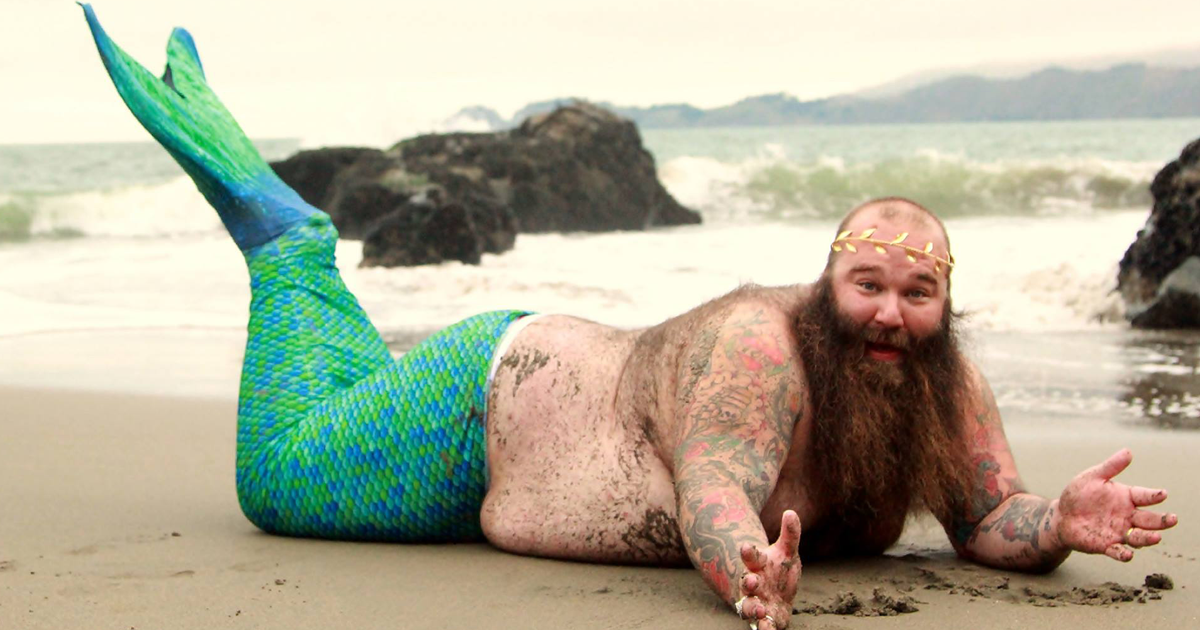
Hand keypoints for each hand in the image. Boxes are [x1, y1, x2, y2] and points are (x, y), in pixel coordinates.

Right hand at [736, 510, 800, 629]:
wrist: (773, 593)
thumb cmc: (777, 570)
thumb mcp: (787, 551)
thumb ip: (790, 534)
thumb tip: (791, 512)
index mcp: (758, 565)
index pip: (751, 556)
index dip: (748, 552)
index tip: (745, 547)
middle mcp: (754, 584)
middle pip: (746, 583)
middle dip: (748, 582)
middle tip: (751, 580)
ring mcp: (757, 601)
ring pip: (749, 606)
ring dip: (752, 608)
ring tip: (759, 609)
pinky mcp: (766, 618)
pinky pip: (762, 625)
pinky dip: (764, 628)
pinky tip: (767, 629)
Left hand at [1057, 448, 1178, 561]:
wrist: (1061, 516)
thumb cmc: (1078, 494)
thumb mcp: (1092, 477)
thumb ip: (1110, 467)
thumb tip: (1128, 452)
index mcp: (1126, 497)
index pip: (1144, 496)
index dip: (1154, 495)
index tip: (1163, 494)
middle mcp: (1127, 516)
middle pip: (1149, 520)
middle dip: (1162, 520)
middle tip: (1173, 519)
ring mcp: (1119, 532)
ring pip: (1138, 537)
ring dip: (1148, 538)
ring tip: (1156, 537)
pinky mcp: (1106, 545)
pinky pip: (1118, 551)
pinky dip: (1124, 554)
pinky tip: (1128, 554)